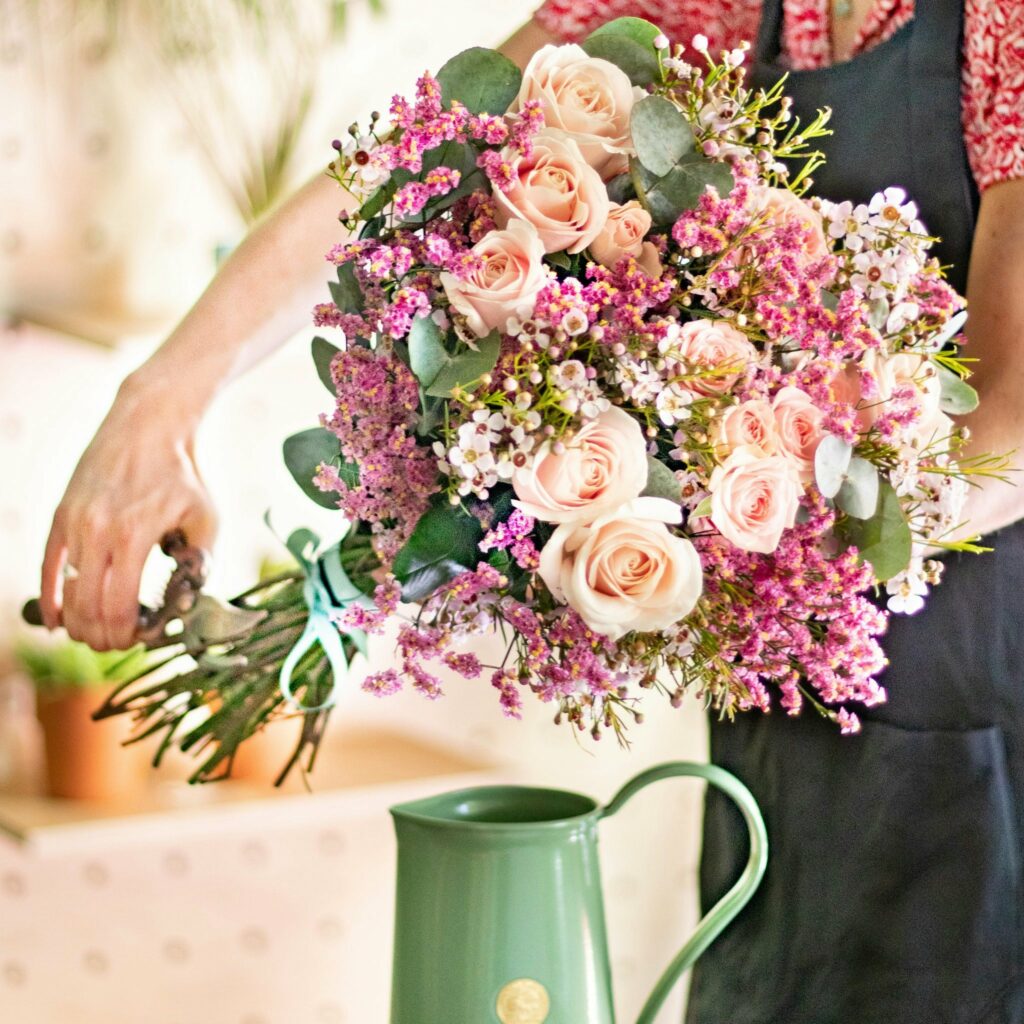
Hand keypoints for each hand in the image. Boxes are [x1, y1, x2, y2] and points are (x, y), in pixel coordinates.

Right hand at [39, 372, 216, 650]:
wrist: (147, 426)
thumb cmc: (183, 476)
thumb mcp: (206, 519)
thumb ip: (201, 564)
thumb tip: (189, 604)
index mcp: (134, 536)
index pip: (117, 608)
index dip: (125, 635)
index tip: (138, 638)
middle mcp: (97, 532)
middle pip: (87, 609)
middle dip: (102, 637)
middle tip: (117, 643)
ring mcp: (74, 524)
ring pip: (66, 594)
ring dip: (79, 623)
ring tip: (96, 632)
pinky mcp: (61, 515)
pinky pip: (47, 568)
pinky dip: (50, 599)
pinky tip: (57, 620)